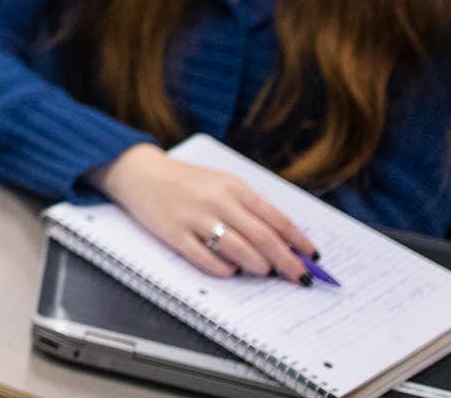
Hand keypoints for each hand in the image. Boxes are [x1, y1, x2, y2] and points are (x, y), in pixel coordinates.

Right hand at [91, 144, 314, 282]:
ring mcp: (194, 218)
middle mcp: (217, 201)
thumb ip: (250, 208)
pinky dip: (225, 270)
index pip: (277, 219)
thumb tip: (283, 242)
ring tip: (262, 270)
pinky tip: (230, 270)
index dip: (299, 242)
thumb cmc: (186, 182)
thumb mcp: (221, 184)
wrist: (138, 172)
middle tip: (300, 278)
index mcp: (233, 187)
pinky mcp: (174, 235)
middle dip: (287, 262)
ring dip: (258, 266)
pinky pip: (207, 261)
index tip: (312, 258)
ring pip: (239, 251)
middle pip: (263, 238)